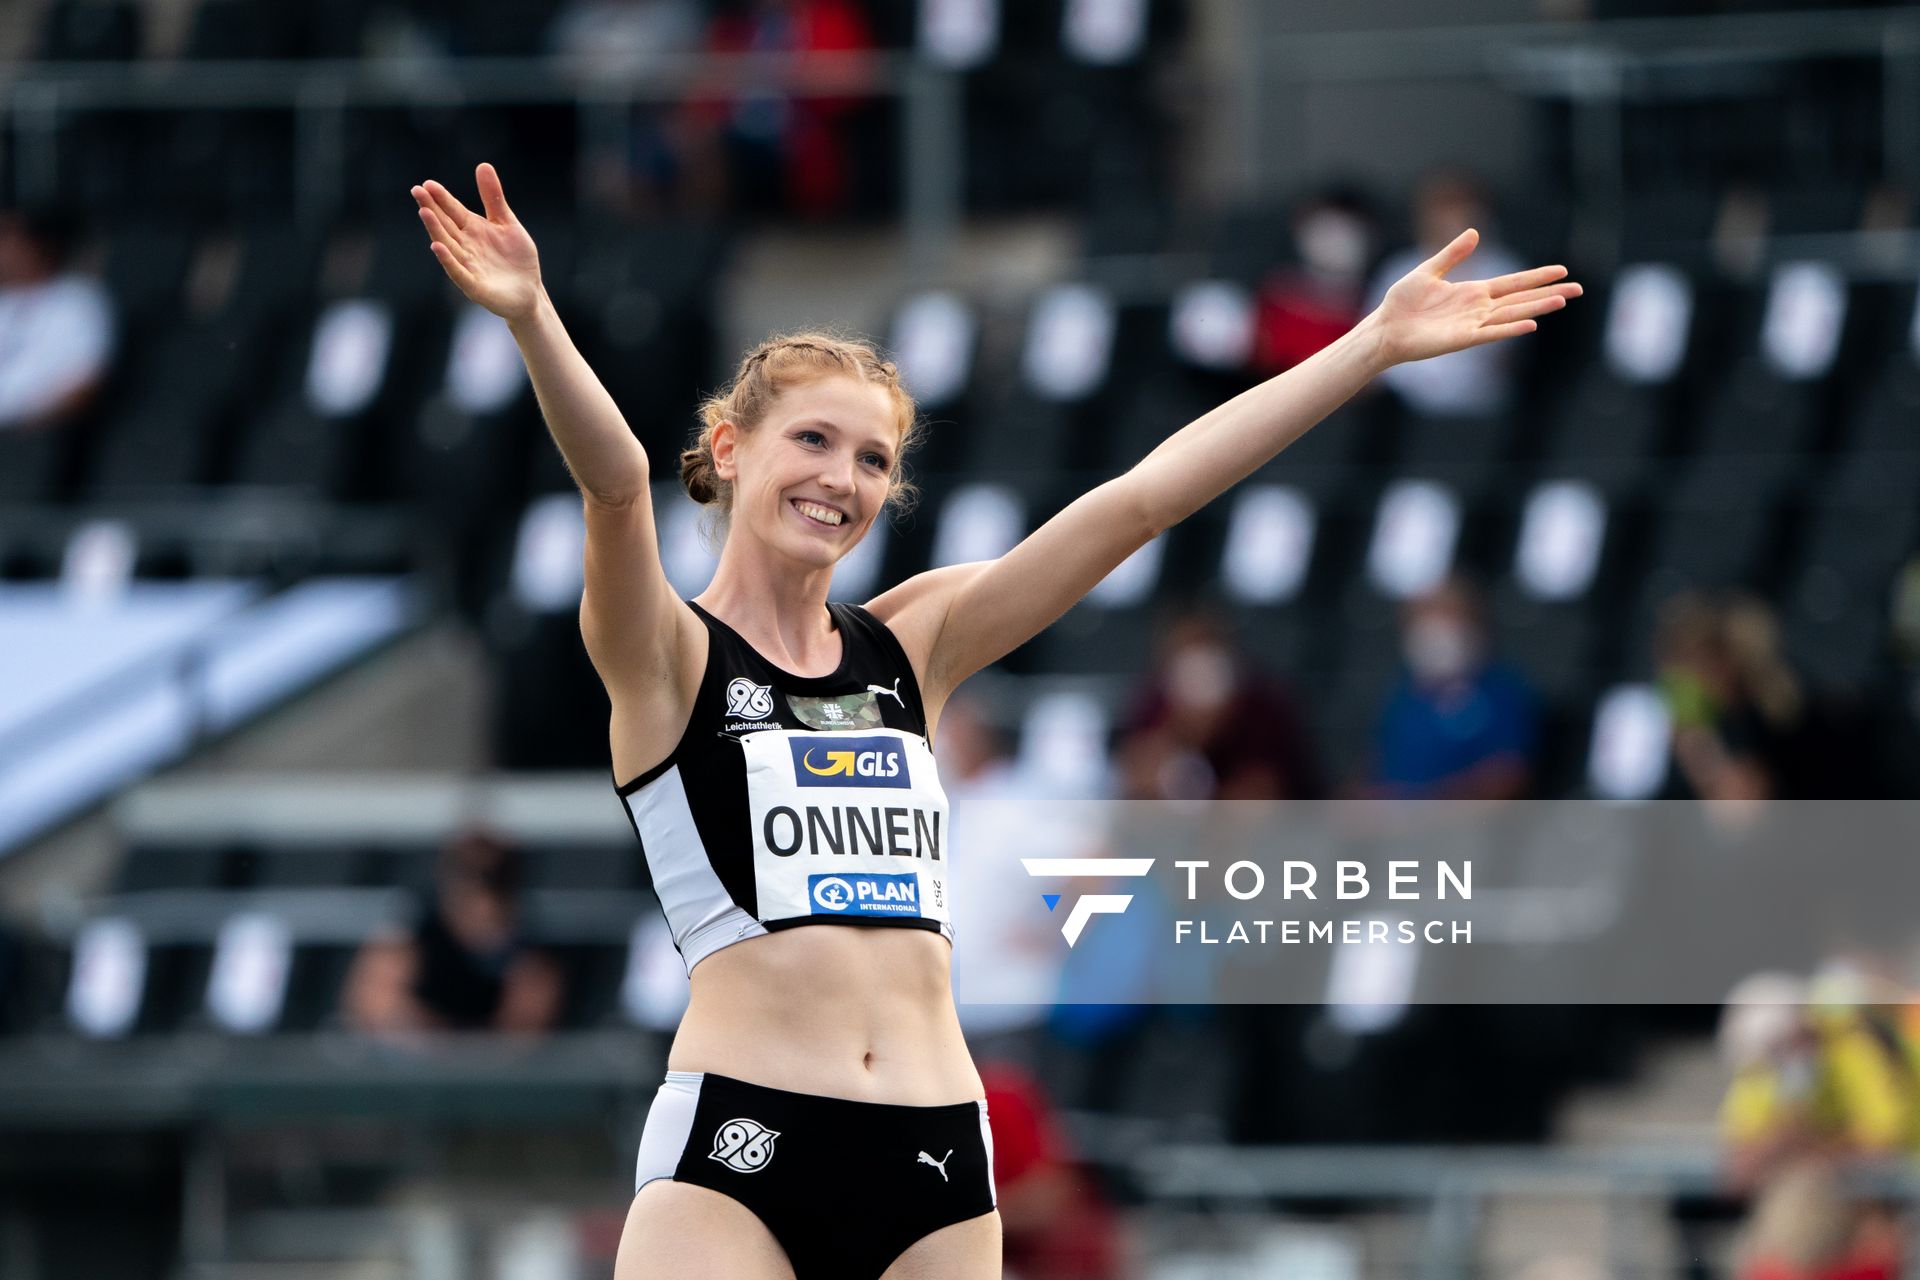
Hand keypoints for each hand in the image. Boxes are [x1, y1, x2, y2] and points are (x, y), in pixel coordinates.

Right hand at [411, 162, 542, 323]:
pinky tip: (437, 246)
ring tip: (424, 212)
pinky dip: (447, 260)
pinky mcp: (474, 286)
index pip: (452, 210)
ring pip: (447, 245)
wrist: (530, 291)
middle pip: (445, 225)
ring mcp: (468, 266)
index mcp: (472, 229)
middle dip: (431, 209)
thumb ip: (493, 198)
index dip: (441, 198)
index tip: (427, 184)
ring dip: (435, 230)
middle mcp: (465, 246)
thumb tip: (483, 165)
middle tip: (417, 191)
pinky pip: (457, 271)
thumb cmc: (516, 257)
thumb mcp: (506, 222)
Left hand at [1370, 228, 1581, 366]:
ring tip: (1562, 300)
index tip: (1561, 270)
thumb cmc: (1402, 303)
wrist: (1385, 328)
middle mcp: (1478, 309)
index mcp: (1473, 292)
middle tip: (1578, 288)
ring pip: (1512, 314)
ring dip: (1537, 308)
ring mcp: (1472, 324)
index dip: (1536, 277)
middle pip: (1521, 299)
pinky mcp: (1462, 339)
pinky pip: (1491, 333)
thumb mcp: (1428, 270)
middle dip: (1549, 293)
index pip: (1513, 282)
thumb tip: (1476, 232)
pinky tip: (1531, 324)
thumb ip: (1453, 254)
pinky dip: (1510, 328)